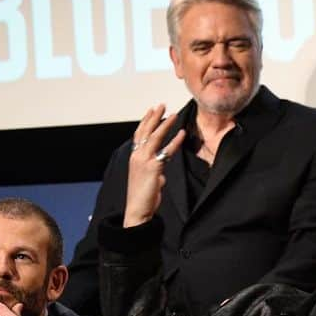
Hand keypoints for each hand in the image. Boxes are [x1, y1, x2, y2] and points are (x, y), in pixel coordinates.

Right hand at [124, 104, 186, 227]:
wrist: (137, 210)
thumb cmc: (143, 197)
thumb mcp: (149, 180)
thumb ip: (155, 172)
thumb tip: (161, 172)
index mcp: (134, 157)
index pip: (139, 134)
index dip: (145, 121)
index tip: (151, 110)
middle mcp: (137, 156)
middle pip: (146, 131)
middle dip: (154, 117)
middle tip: (161, 105)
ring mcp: (144, 161)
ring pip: (155, 137)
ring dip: (165, 124)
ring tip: (173, 114)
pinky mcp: (154, 168)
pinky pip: (166, 151)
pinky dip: (175, 141)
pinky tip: (181, 133)